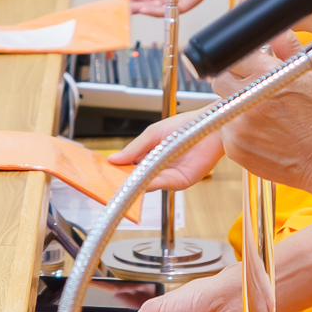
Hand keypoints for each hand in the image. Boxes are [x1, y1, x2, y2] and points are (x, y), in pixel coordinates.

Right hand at [107, 112, 223, 191]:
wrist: (211, 125)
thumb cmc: (186, 125)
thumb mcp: (153, 134)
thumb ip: (134, 148)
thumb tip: (113, 159)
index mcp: (148, 157)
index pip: (127, 168)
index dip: (114, 172)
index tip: (101, 174)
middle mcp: (158, 169)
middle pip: (135, 179)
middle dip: (120, 182)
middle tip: (105, 183)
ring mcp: (169, 176)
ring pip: (147, 184)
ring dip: (133, 186)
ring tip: (119, 185)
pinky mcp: (182, 180)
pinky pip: (163, 184)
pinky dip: (151, 184)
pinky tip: (140, 183)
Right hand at [126, 0, 238, 15]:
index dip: (130, 0)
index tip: (120, 1)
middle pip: (144, 5)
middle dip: (134, 7)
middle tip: (122, 8)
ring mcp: (170, 3)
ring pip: (153, 10)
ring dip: (142, 10)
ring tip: (132, 8)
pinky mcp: (180, 6)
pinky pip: (165, 12)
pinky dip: (154, 11)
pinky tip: (145, 9)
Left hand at [212, 30, 311, 197]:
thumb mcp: (309, 71)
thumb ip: (287, 45)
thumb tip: (273, 29)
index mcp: (263, 76)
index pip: (232, 58)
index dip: (240, 63)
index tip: (246, 69)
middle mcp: (247, 100)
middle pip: (220, 80)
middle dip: (233, 83)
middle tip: (251, 90)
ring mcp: (238, 125)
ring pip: (222, 107)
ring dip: (235, 107)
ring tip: (260, 114)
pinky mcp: (233, 147)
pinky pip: (225, 132)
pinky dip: (237, 130)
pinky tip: (259, 131)